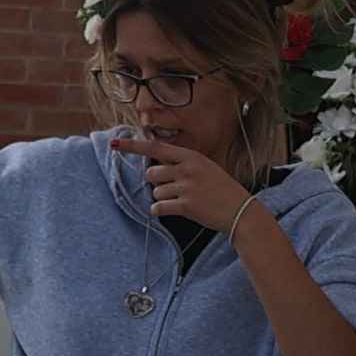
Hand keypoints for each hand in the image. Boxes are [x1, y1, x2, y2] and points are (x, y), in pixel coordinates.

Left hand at [137, 137, 252, 235]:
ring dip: (164, 199)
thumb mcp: (205, 168)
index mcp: (191, 157)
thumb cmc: (222, 190)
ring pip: (155, 192)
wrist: (240, 211)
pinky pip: (158, 207)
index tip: (114, 144)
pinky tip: (176, 211)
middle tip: (175, 189)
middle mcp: (187, 169)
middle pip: (151, 173)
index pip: (156, 147)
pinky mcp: (185, 206)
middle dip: (158, 183)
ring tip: (184, 201)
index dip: (133, 146)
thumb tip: (154, 168)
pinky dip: (161, 211)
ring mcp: (186, 187)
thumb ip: (181, 165)